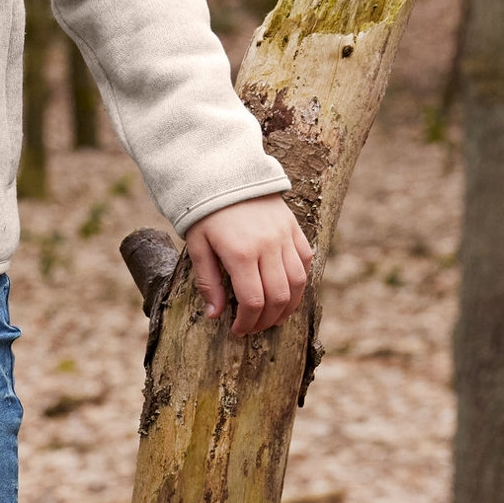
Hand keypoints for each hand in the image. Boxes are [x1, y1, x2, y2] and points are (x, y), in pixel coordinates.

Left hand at [183, 195, 313, 336]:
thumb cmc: (205, 210)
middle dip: (267, 320)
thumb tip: (215, 315)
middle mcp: (267, 246)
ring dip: (288, 306)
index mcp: (240, 252)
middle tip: (254, 327)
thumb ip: (207, 281)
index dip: (247, 322)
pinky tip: (287, 290)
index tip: (237, 330)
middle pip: (279, 297)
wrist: (224, 172)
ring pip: (298, 283)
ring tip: (273, 316)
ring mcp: (284, 236)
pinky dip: (300, 281)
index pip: (253, 301)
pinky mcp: (294, 228)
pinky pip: (306, 261)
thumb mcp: (197, 245)